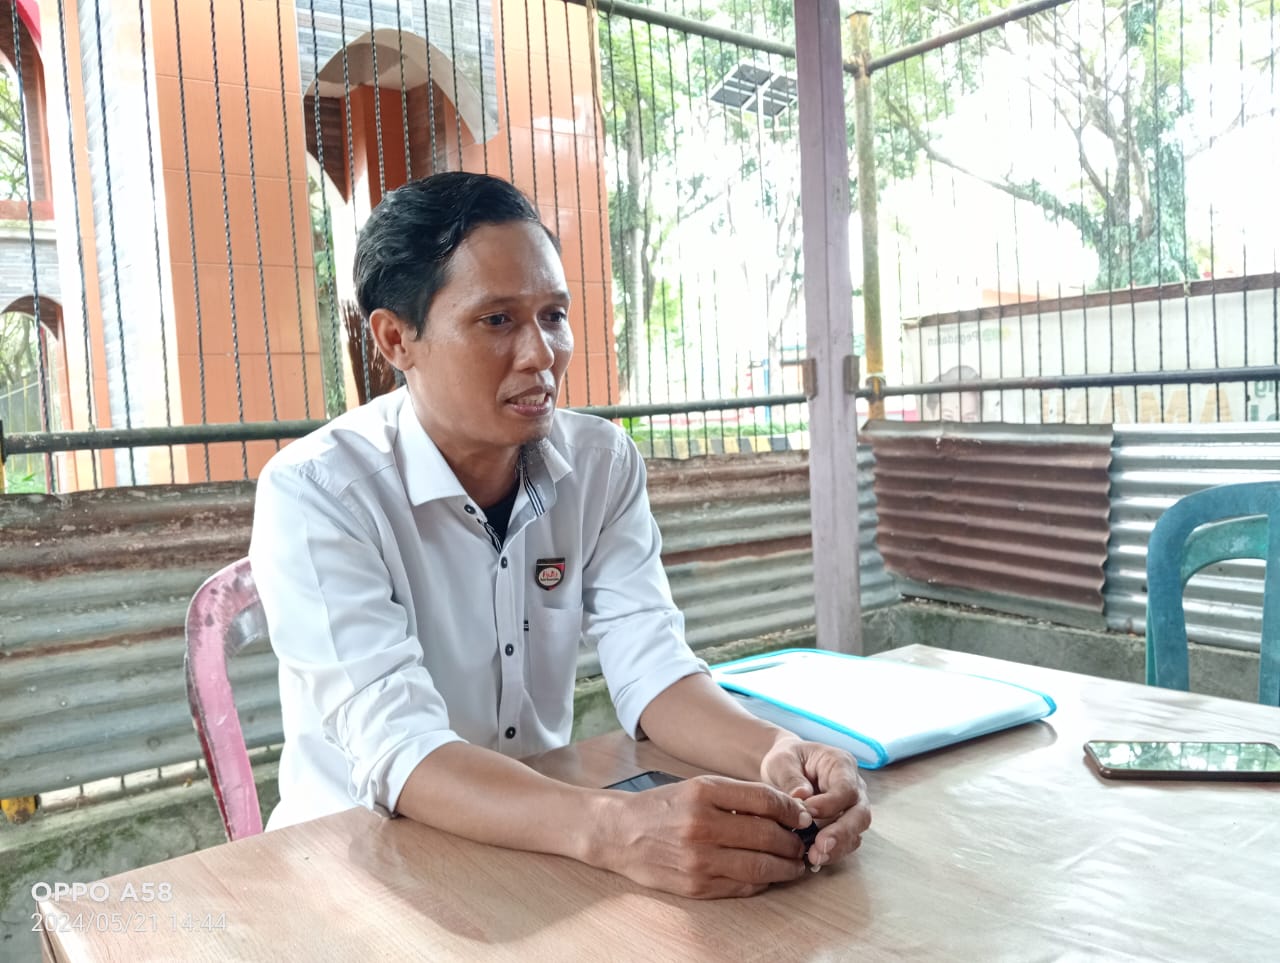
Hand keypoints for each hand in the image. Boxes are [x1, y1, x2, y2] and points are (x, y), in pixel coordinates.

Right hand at [594, 774, 814, 898]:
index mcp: (703, 793)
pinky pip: (742, 886)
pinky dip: (763, 882)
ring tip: (795, 863)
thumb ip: (740, 796)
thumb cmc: (665, 807)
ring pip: (760, 866)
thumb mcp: (699, 787)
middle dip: (793, 841)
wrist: (622, 834)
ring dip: (786, 866)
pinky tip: (770, 875)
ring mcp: (698, 859)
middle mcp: (701, 825)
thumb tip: (787, 809)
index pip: (764, 800)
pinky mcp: (696, 886)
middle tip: (803, 842)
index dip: (792, 810)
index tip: (804, 816)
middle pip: (766, 834)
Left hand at [759, 738, 871, 869]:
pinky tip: (815, 860)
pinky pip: (845, 842)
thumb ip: (791, 777)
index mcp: (841, 765)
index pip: (846, 788)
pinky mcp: (844, 826)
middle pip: (860, 814)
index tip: (808, 814)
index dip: (830, 804)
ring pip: (856, 832)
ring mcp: (851, 808)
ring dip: (838, 848)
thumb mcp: (782, 761)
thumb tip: (801, 797)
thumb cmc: (786, 760)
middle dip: (841, 833)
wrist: (787, 767)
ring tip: (816, 858)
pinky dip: (833, 853)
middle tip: (820, 847)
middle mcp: (854, 787)